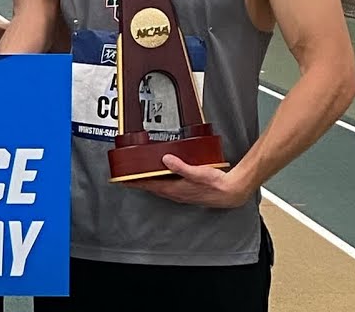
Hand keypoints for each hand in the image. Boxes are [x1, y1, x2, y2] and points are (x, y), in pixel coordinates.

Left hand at [123, 154, 254, 208]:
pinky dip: (162, 182)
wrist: (231, 192)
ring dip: (151, 183)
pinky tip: (164, 177)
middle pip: (153, 187)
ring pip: (161, 188)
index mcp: (175, 190)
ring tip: (142, 176)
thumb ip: (180, 166)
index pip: (149, 186)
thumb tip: (166, 160)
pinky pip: (170, 187)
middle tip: (128, 178)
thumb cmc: (216, 184)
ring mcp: (182, 194)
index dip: (135, 183)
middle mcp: (176, 194)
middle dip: (140, 183)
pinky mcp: (188, 192)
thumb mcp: (197, 172)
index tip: (122, 181)